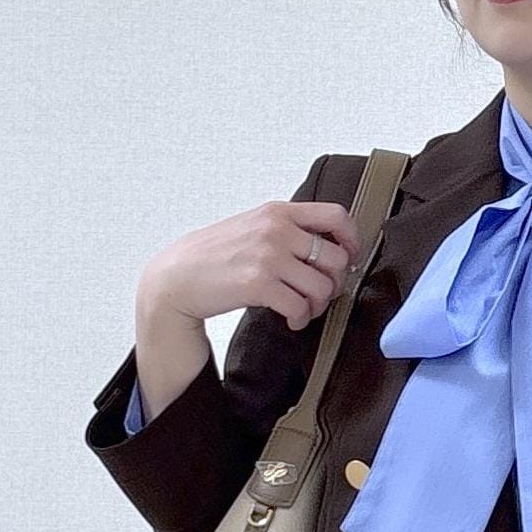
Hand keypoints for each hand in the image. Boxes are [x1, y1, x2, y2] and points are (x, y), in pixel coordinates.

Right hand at [138, 195, 363, 334]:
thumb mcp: (254, 227)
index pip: (336, 216)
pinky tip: (290, 319)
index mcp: (278, 212)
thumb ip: (287, 230)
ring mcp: (268, 256)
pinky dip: (300, 319)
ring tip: (303, 310)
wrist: (179, 276)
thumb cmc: (217, 255)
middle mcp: (276, 229)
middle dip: (335, 284)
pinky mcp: (259, 284)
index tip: (350, 258)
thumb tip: (327, 249)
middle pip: (336, 259)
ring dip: (318, 306)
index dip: (352, 240)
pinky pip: (300, 307)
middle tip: (320, 295)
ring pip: (322, 287)